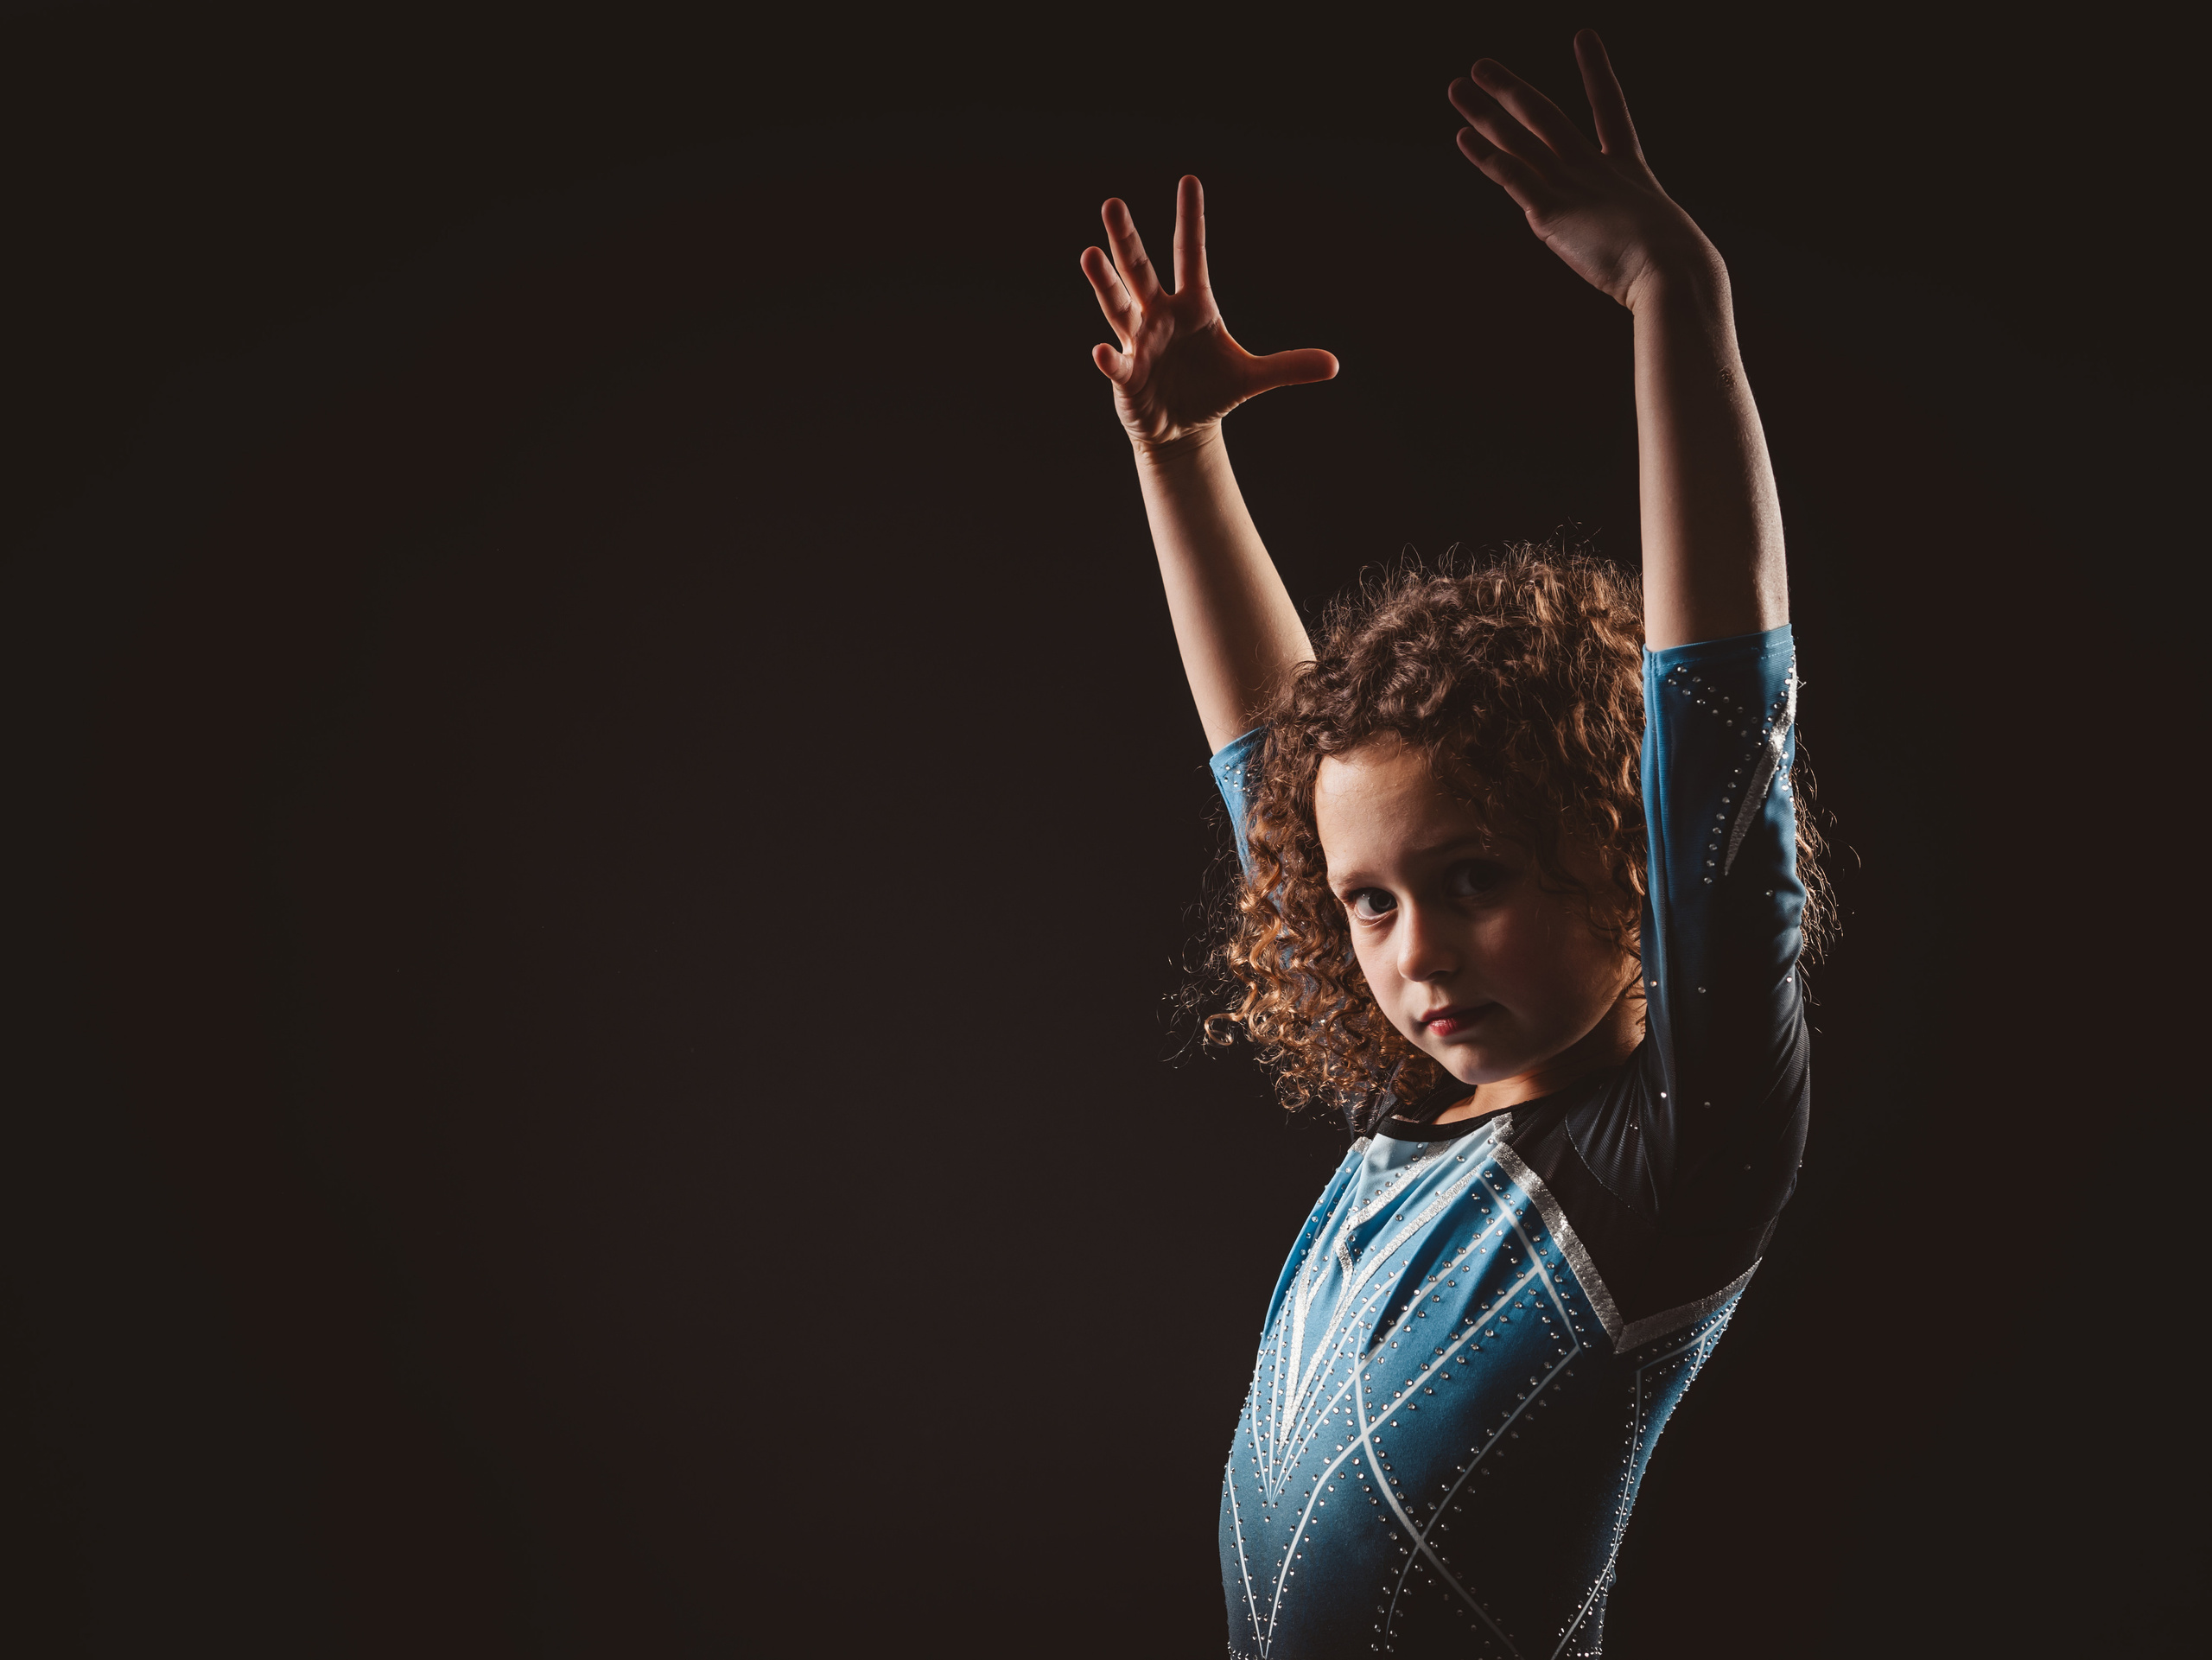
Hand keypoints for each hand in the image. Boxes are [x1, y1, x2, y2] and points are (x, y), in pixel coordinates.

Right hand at [1080, 176, 1337, 451]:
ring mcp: (1139, 342)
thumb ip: (1289, 365)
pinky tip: (1101, 352)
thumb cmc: (1211, 390)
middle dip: (1127, 238)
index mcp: (1193, 305)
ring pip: (1118, 305)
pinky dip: (1110, 359)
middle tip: (1112, 203)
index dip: (1190, 220)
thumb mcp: (1253, 377)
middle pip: (1140, 269)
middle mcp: (1160, 315)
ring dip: (1104, 282)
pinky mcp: (1127, 374)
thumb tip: (1335, 365)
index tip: (1189, 180)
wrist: (1182, 427)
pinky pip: (1117, 363)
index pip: (1190, 254)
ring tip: (1089, 253)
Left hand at [1449, 31, 1718, 309]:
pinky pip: (1514, 177)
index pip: (1610, 108)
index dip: (1597, 72)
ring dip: (1486, 113)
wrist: (1672, 272)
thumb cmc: (1677, 268)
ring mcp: (1570, 187)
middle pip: (1545, 116)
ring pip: (1520, 139)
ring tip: (1458, 87)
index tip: (1584, 36)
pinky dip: (1488, 158)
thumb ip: (1645, 237)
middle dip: (1511, 90)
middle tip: (1481, 65)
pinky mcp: (1551, 214)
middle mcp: (1593, 169)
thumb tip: (1650, 254)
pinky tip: (1463, 139)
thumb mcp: (1661, 241)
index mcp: (1628, 170)